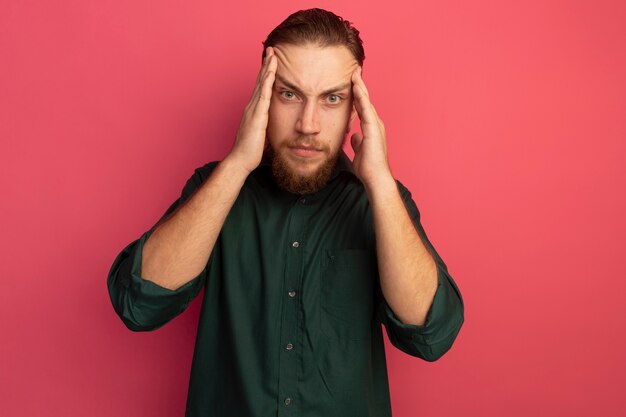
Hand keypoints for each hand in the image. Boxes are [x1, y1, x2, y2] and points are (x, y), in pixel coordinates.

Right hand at [226, 47, 277, 174]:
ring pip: (262, 84)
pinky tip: (272, 72)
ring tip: (273, 54)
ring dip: (268, 68)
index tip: (271, 61)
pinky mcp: (257, 116)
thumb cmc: (249, 150)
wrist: (240, 160)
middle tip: (272, 50)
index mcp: (253, 110)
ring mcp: (253, 110)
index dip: (266, 74)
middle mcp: (251, 107)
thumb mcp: (260, 134)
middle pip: (260, 81)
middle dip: (266, 65)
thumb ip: (264, 125)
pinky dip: (267, 82)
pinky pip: (264, 95)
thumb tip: (269, 125)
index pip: (261, 88)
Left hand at [350, 67, 392, 186]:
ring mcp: (375, 125)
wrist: (375, 177)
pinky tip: (356, 87)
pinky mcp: (373, 129)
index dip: (357, 93)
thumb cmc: (368, 167)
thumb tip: (353, 136)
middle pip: (365, 100)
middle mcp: (374, 123)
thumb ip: (357, 141)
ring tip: (354, 72)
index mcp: (370, 127)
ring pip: (366, 101)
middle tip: (354, 69)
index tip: (351, 81)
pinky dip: (361, 97)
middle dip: (359, 84)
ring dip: (360, 86)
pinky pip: (366, 109)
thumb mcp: (359, 150)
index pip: (362, 106)